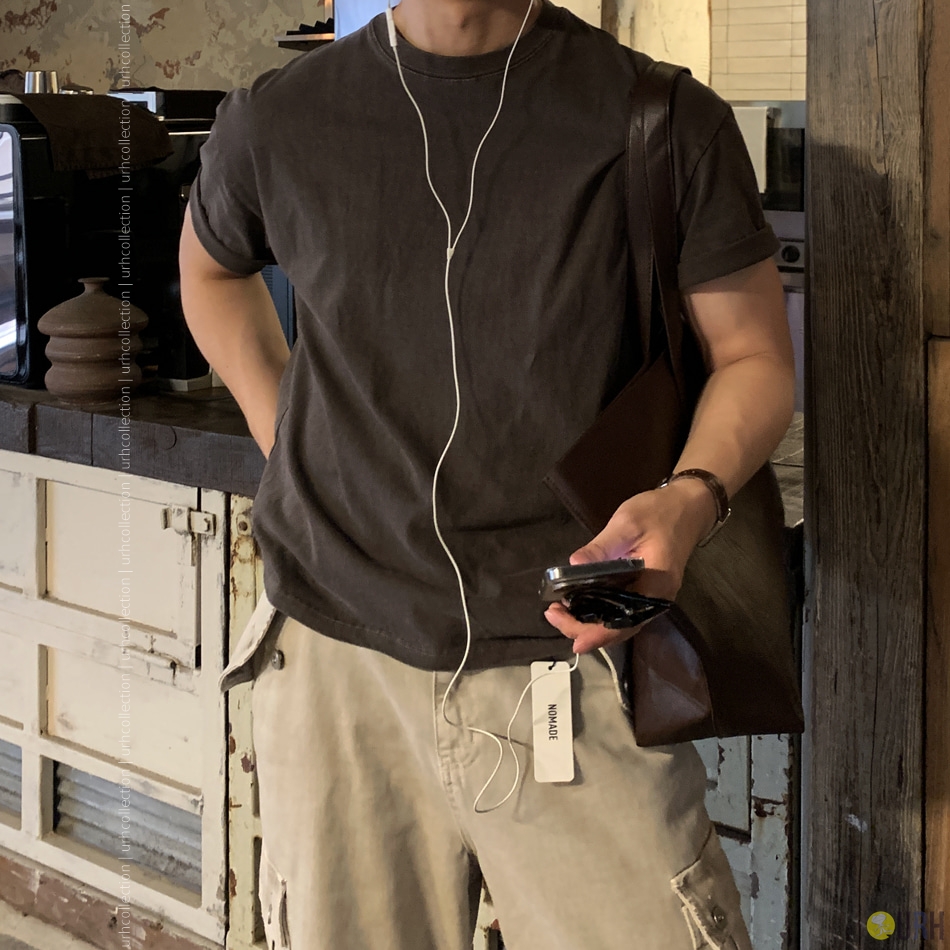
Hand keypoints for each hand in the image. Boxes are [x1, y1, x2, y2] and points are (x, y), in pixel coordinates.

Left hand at [543, 478, 715, 653]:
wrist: (688, 505)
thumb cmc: (659, 512)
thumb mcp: (627, 524)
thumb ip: (601, 547)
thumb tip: (573, 564)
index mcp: (655, 587)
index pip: (623, 623)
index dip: (597, 635)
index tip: (572, 638)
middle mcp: (656, 599)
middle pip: (619, 628)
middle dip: (584, 628)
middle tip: (552, 613)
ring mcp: (653, 596)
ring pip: (619, 621)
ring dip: (590, 621)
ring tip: (560, 611)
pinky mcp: (647, 589)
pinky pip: (622, 609)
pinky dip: (600, 611)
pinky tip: (581, 603)